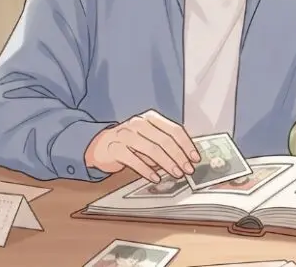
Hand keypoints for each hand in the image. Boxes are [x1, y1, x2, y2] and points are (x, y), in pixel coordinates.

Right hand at [84, 110, 199, 182]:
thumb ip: (165, 144)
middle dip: (179, 156)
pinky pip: (134, 160)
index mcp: (150, 118)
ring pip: (151, 149)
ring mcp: (126, 134)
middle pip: (164, 140)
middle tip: (187, 169)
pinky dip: (147, 170)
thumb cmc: (129, 142)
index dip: (186, 144)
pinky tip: (155, 177)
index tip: (194, 157)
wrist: (100, 145)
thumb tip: (186, 157)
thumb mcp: (149, 138)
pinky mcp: (115, 148)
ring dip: (167, 164)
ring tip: (175, 173)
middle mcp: (138, 123)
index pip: (174, 129)